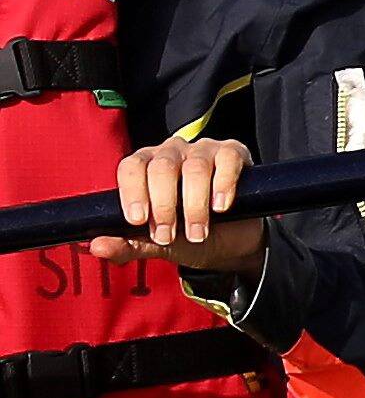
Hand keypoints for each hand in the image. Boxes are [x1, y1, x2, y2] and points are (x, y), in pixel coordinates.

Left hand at [114, 133, 260, 279]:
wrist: (230, 244)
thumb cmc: (186, 236)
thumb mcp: (154, 245)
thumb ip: (127, 245)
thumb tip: (96, 247)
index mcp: (145, 167)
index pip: (131, 167)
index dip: (132, 192)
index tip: (137, 220)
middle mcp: (171, 153)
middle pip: (162, 167)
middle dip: (164, 205)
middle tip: (167, 235)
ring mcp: (203, 150)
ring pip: (195, 167)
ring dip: (194, 205)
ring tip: (197, 232)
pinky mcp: (234, 153)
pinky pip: (227, 160)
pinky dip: (224, 185)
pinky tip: (221, 207)